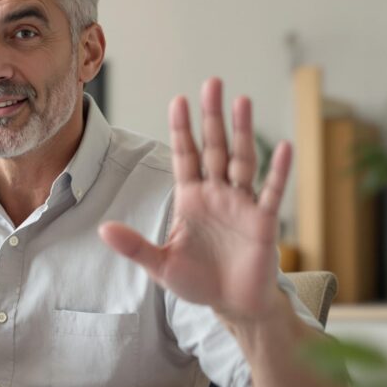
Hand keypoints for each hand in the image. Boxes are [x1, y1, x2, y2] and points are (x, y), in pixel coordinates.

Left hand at [99, 78, 291, 325]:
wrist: (232, 304)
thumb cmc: (198, 281)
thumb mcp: (160, 266)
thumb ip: (135, 246)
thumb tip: (102, 230)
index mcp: (191, 198)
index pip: (185, 156)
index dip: (182, 129)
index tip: (178, 100)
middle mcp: (217, 194)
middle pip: (214, 148)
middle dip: (212, 117)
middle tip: (212, 82)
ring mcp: (241, 204)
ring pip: (243, 160)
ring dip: (243, 132)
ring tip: (242, 101)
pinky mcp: (263, 222)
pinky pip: (271, 192)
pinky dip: (279, 170)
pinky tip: (284, 146)